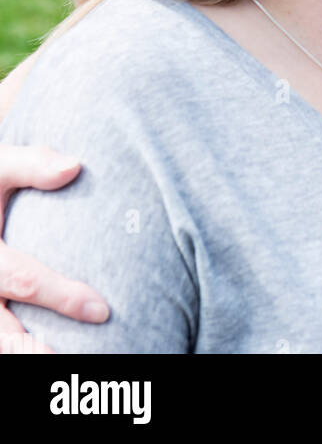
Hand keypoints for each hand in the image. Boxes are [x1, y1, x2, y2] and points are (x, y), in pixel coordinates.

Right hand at [0, 144, 109, 352]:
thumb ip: (32, 165)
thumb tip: (75, 167)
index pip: (24, 281)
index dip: (62, 298)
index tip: (102, 310)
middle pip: (3, 333)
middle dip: (37, 352)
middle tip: (76, 363)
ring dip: (24, 358)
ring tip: (60, 366)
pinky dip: (14, 350)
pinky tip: (47, 355)